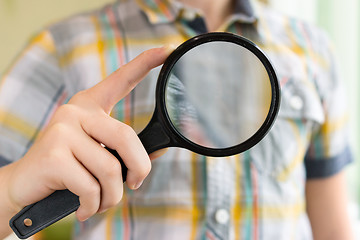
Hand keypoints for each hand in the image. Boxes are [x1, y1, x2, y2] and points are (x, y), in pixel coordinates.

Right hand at [0, 46, 172, 229]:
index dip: (144, 64)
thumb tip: (159, 149)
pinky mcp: (53, 154)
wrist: (24, 185)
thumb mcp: (97, 154)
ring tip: (100, 201)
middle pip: (126, 137)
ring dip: (111, 195)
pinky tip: (84, 208)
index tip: (166, 50)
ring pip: (110, 168)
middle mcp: (75, 111)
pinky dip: (93, 205)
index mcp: (89, 106)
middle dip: (139, 168)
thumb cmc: (69, 169)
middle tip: (136, 183)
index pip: (120, 80)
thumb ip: (123, 149)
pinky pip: (90, 186)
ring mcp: (62, 130)